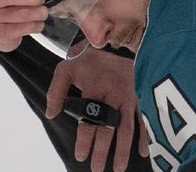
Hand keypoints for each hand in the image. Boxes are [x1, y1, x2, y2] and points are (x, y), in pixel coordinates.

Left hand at [46, 45, 147, 171]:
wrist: (113, 38)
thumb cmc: (87, 55)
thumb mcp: (66, 68)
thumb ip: (57, 91)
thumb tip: (51, 114)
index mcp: (94, 89)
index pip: (88, 119)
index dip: (84, 140)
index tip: (80, 156)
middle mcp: (113, 95)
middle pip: (107, 128)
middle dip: (102, 151)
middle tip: (97, 169)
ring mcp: (129, 96)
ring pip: (127, 128)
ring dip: (123, 150)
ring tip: (119, 168)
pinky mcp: (139, 95)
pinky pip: (143, 118)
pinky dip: (144, 136)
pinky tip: (143, 152)